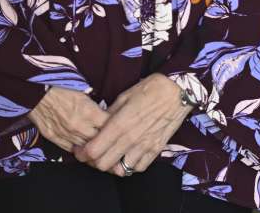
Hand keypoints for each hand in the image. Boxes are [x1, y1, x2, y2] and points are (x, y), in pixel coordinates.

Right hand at [29, 86, 108, 151]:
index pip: (109, 126)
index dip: (114, 127)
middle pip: (99, 140)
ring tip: (96, 144)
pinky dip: (78, 148)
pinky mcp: (56, 139)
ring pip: (86, 148)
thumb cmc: (60, 90)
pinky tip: (81, 145)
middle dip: (105, 139)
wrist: (37, 93)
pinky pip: (72, 149)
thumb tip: (106, 118)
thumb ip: (95, 109)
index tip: (116, 127)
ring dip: (91, 146)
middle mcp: (79, 126)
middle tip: (108, 139)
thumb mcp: (84, 95)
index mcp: (89, 112)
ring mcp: (67, 134)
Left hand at [74, 74, 191, 175]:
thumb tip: (99, 125)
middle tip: (94, 153)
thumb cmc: (150, 89)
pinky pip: (138, 168)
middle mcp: (130, 139)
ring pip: (120, 170)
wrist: (178, 91)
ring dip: (112, 165)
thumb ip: (110, 114)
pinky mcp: (156, 150)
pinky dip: (130, 166)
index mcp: (119, 124)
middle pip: (103, 164)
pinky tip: (128, 156)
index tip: (80, 149)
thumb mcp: (124, 96)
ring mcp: (144, 146)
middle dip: (94, 161)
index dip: (83, 153)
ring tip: (111, 156)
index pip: (94, 150)